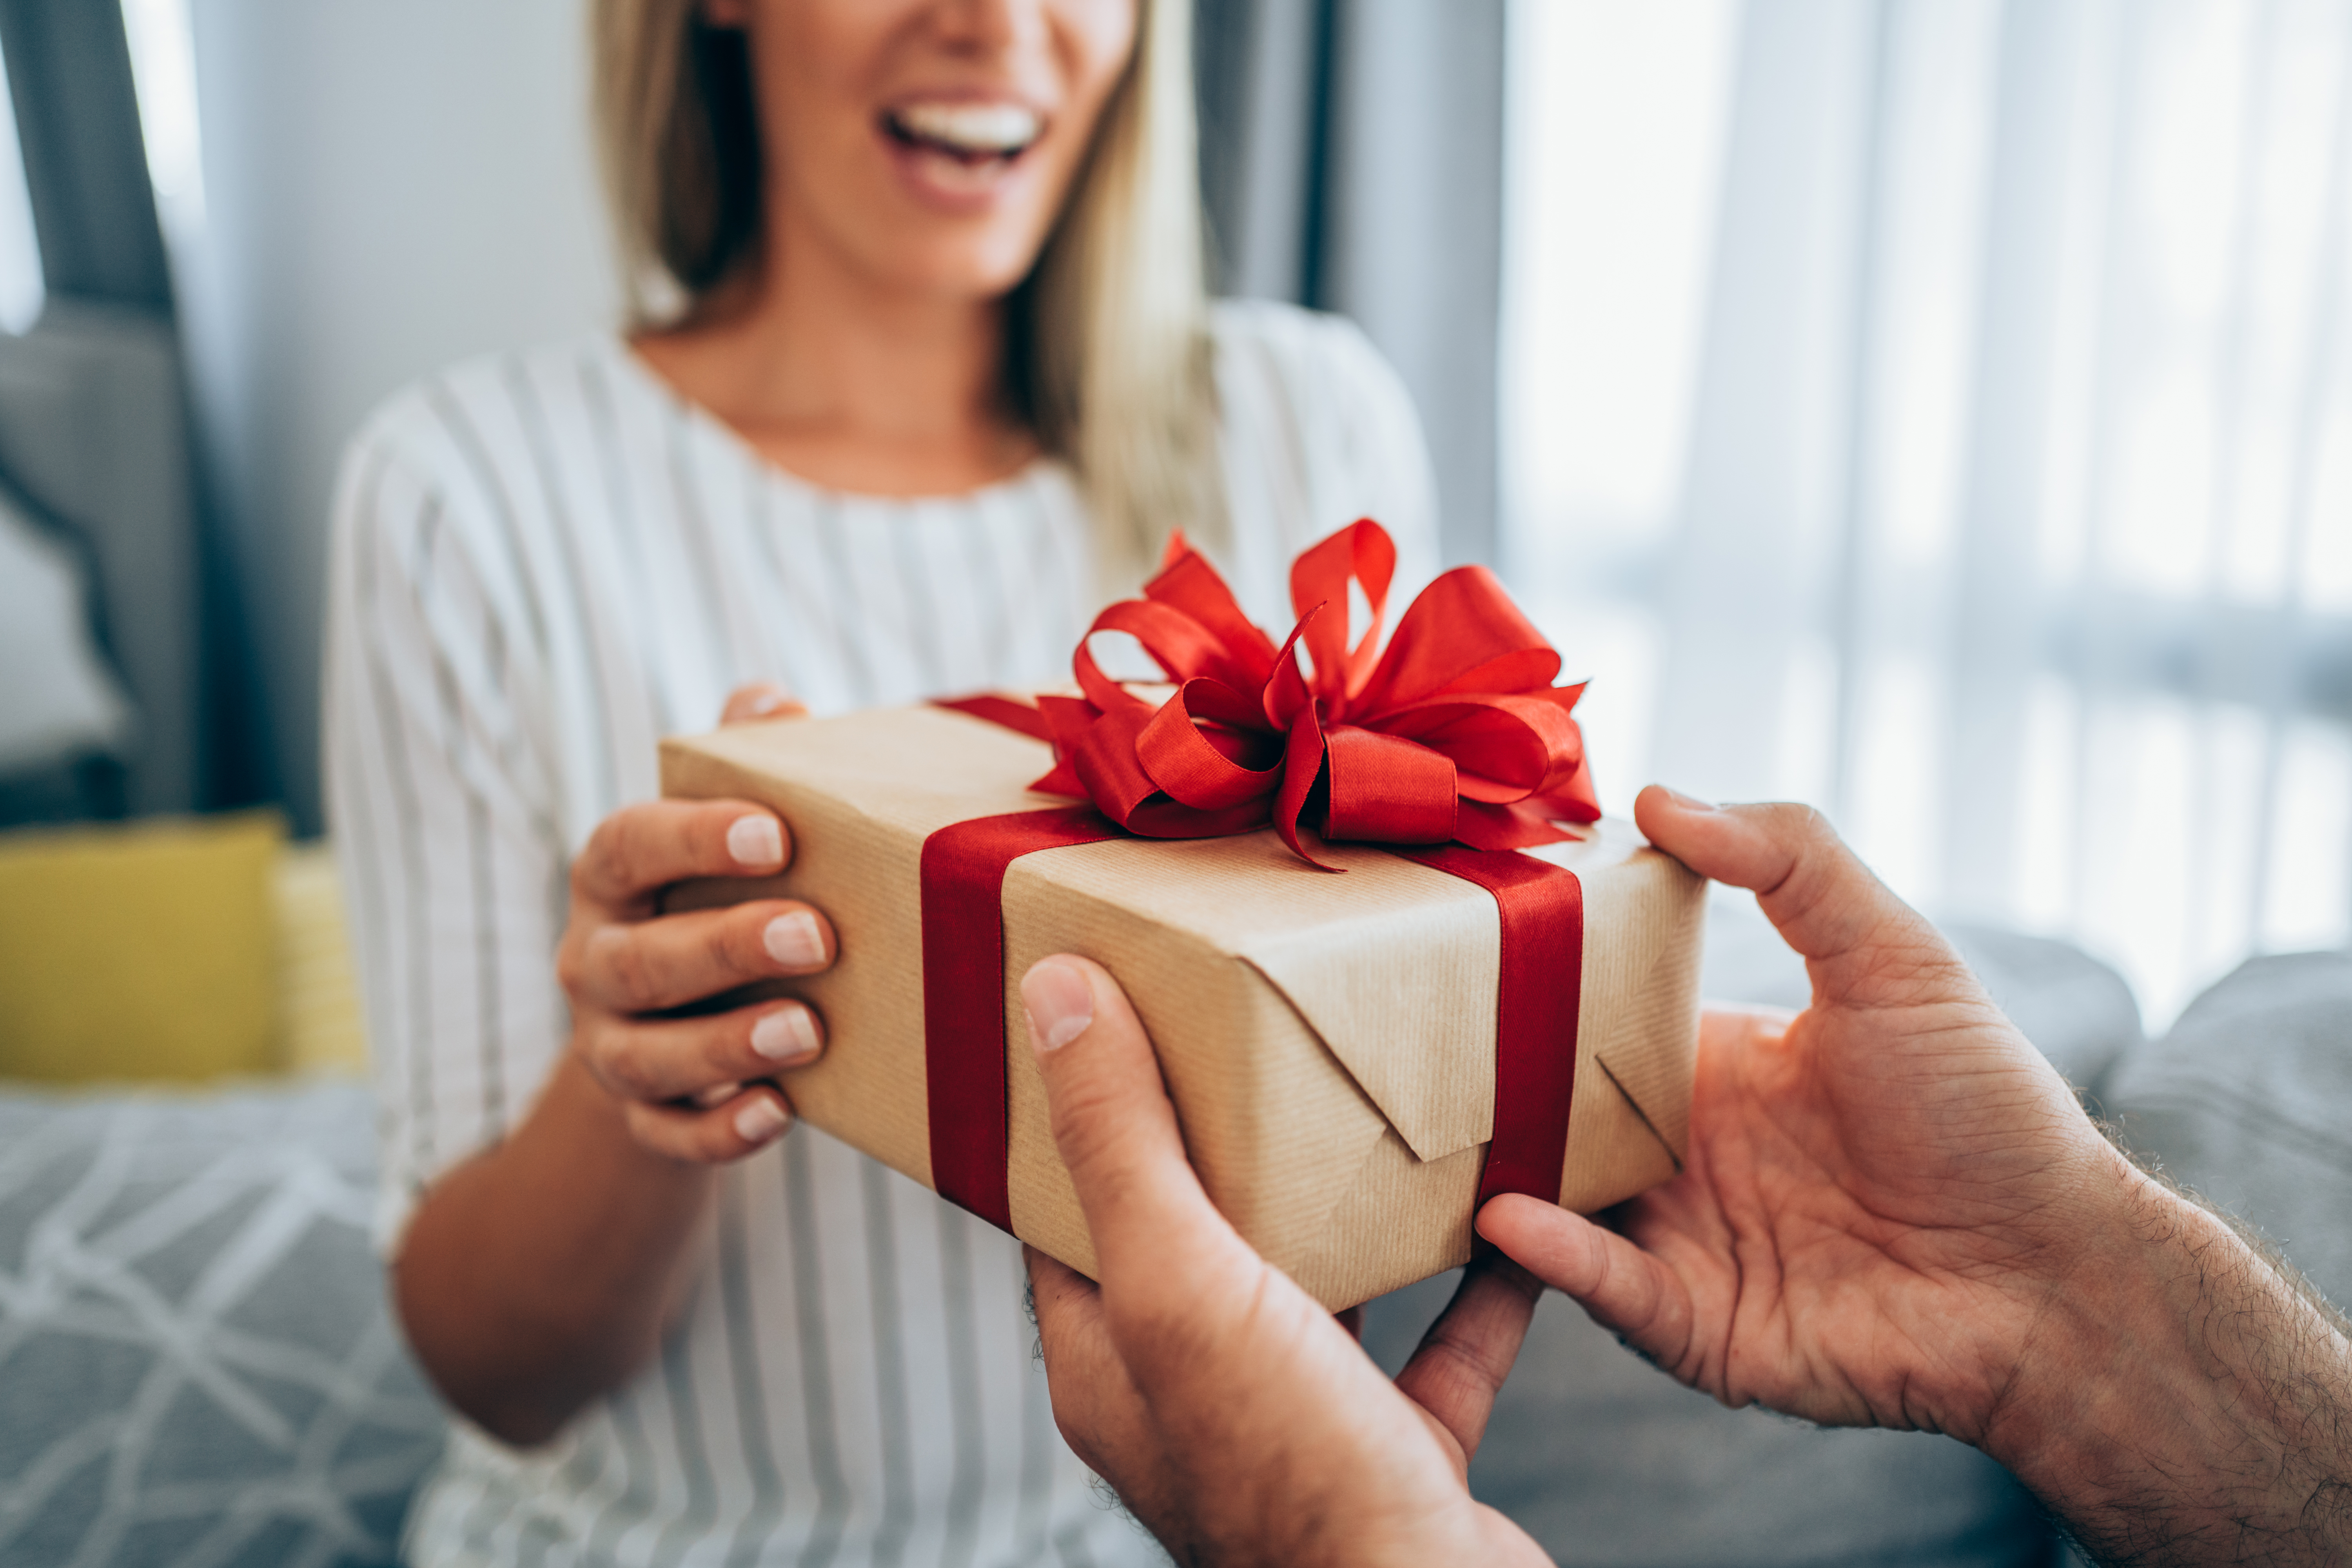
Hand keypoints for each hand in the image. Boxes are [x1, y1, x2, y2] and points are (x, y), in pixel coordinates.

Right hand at [555, 681, 833, 1160]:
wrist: (672, 1018)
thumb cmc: (714, 894)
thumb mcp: (724, 827)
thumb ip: (744, 759)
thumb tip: (774, 701)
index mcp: (611, 878)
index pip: (629, 844)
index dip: (694, 837)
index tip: (774, 831)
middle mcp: (594, 962)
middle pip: (641, 959)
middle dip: (726, 947)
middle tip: (819, 934)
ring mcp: (611, 1046)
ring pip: (647, 1056)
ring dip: (727, 1044)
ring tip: (808, 1030)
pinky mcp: (642, 1117)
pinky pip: (669, 1135)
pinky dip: (719, 1133)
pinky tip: (779, 1114)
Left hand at [1019, 955, 1552, 1567]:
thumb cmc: (1296, 1474)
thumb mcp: (1181, 1279)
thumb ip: (1120, 1143)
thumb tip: (1054, 997)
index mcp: (1113, 1359)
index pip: (1068, 1212)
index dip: (1080, 1108)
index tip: (1115, 1010)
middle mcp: (1193, 1397)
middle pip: (1196, 1240)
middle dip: (1230, 1140)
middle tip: (1266, 1033)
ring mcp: (1296, 1431)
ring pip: (1318, 1290)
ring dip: (1353, 1207)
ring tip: (1392, 1110)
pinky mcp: (1396, 1455)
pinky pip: (1438, 1350)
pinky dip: (1477, 1286)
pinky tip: (1511, 1216)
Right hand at [1482, 789, 2351, 1564]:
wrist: (2060, 1276)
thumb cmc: (1989, 1111)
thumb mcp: (1895, 956)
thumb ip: (1791, 862)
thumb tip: (1658, 794)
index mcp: (1714, 1067)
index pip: (1591, 1024)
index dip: (1526, 991)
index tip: (1446, 947)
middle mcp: (1684, 1154)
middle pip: (1554, 1116)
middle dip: (1480, 1090)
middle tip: (1394, 1048)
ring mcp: (1682, 1242)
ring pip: (1556, 1206)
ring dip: (1495, 1176)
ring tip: (1426, 1138)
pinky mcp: (1696, 1328)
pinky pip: (1605, 1290)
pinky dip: (1556, 1259)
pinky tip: (1513, 1219)